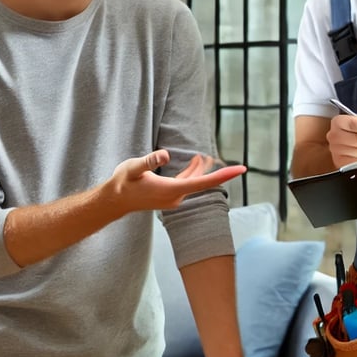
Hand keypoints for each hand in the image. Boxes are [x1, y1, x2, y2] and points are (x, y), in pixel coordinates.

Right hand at [111, 150, 245, 211]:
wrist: (114, 201)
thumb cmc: (123, 183)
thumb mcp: (133, 168)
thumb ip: (149, 161)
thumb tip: (165, 155)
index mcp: (172, 190)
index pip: (204, 182)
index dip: (224, 175)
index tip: (242, 169)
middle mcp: (176, 197)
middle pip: (203, 182)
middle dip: (218, 171)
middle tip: (238, 166)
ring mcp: (173, 199)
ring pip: (195, 183)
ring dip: (202, 170)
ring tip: (208, 156)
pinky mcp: (170, 197)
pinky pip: (187, 184)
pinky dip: (193, 174)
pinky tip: (196, 163)